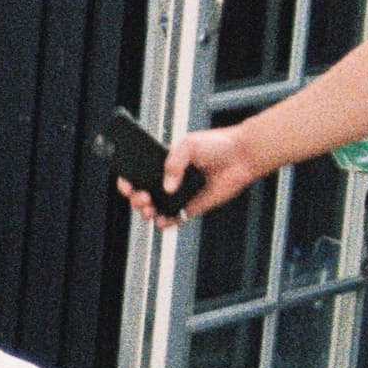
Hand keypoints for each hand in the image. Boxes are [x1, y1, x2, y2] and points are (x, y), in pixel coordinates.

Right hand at [118, 125, 262, 225]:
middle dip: (135, 198)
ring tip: (149, 208)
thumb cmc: (217, 145)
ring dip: (146, 212)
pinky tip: (162, 219)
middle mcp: (169, 181)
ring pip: (154, 209)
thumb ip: (173, 163)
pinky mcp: (191, 208)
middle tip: (141, 195)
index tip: (126, 184)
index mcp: (164, 163)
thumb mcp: (189, 145)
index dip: (127, 181)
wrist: (241, 156)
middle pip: (142, 194)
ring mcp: (179, 196)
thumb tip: (167, 187)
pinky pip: (173, 220)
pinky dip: (164, 223)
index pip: (138, 174)